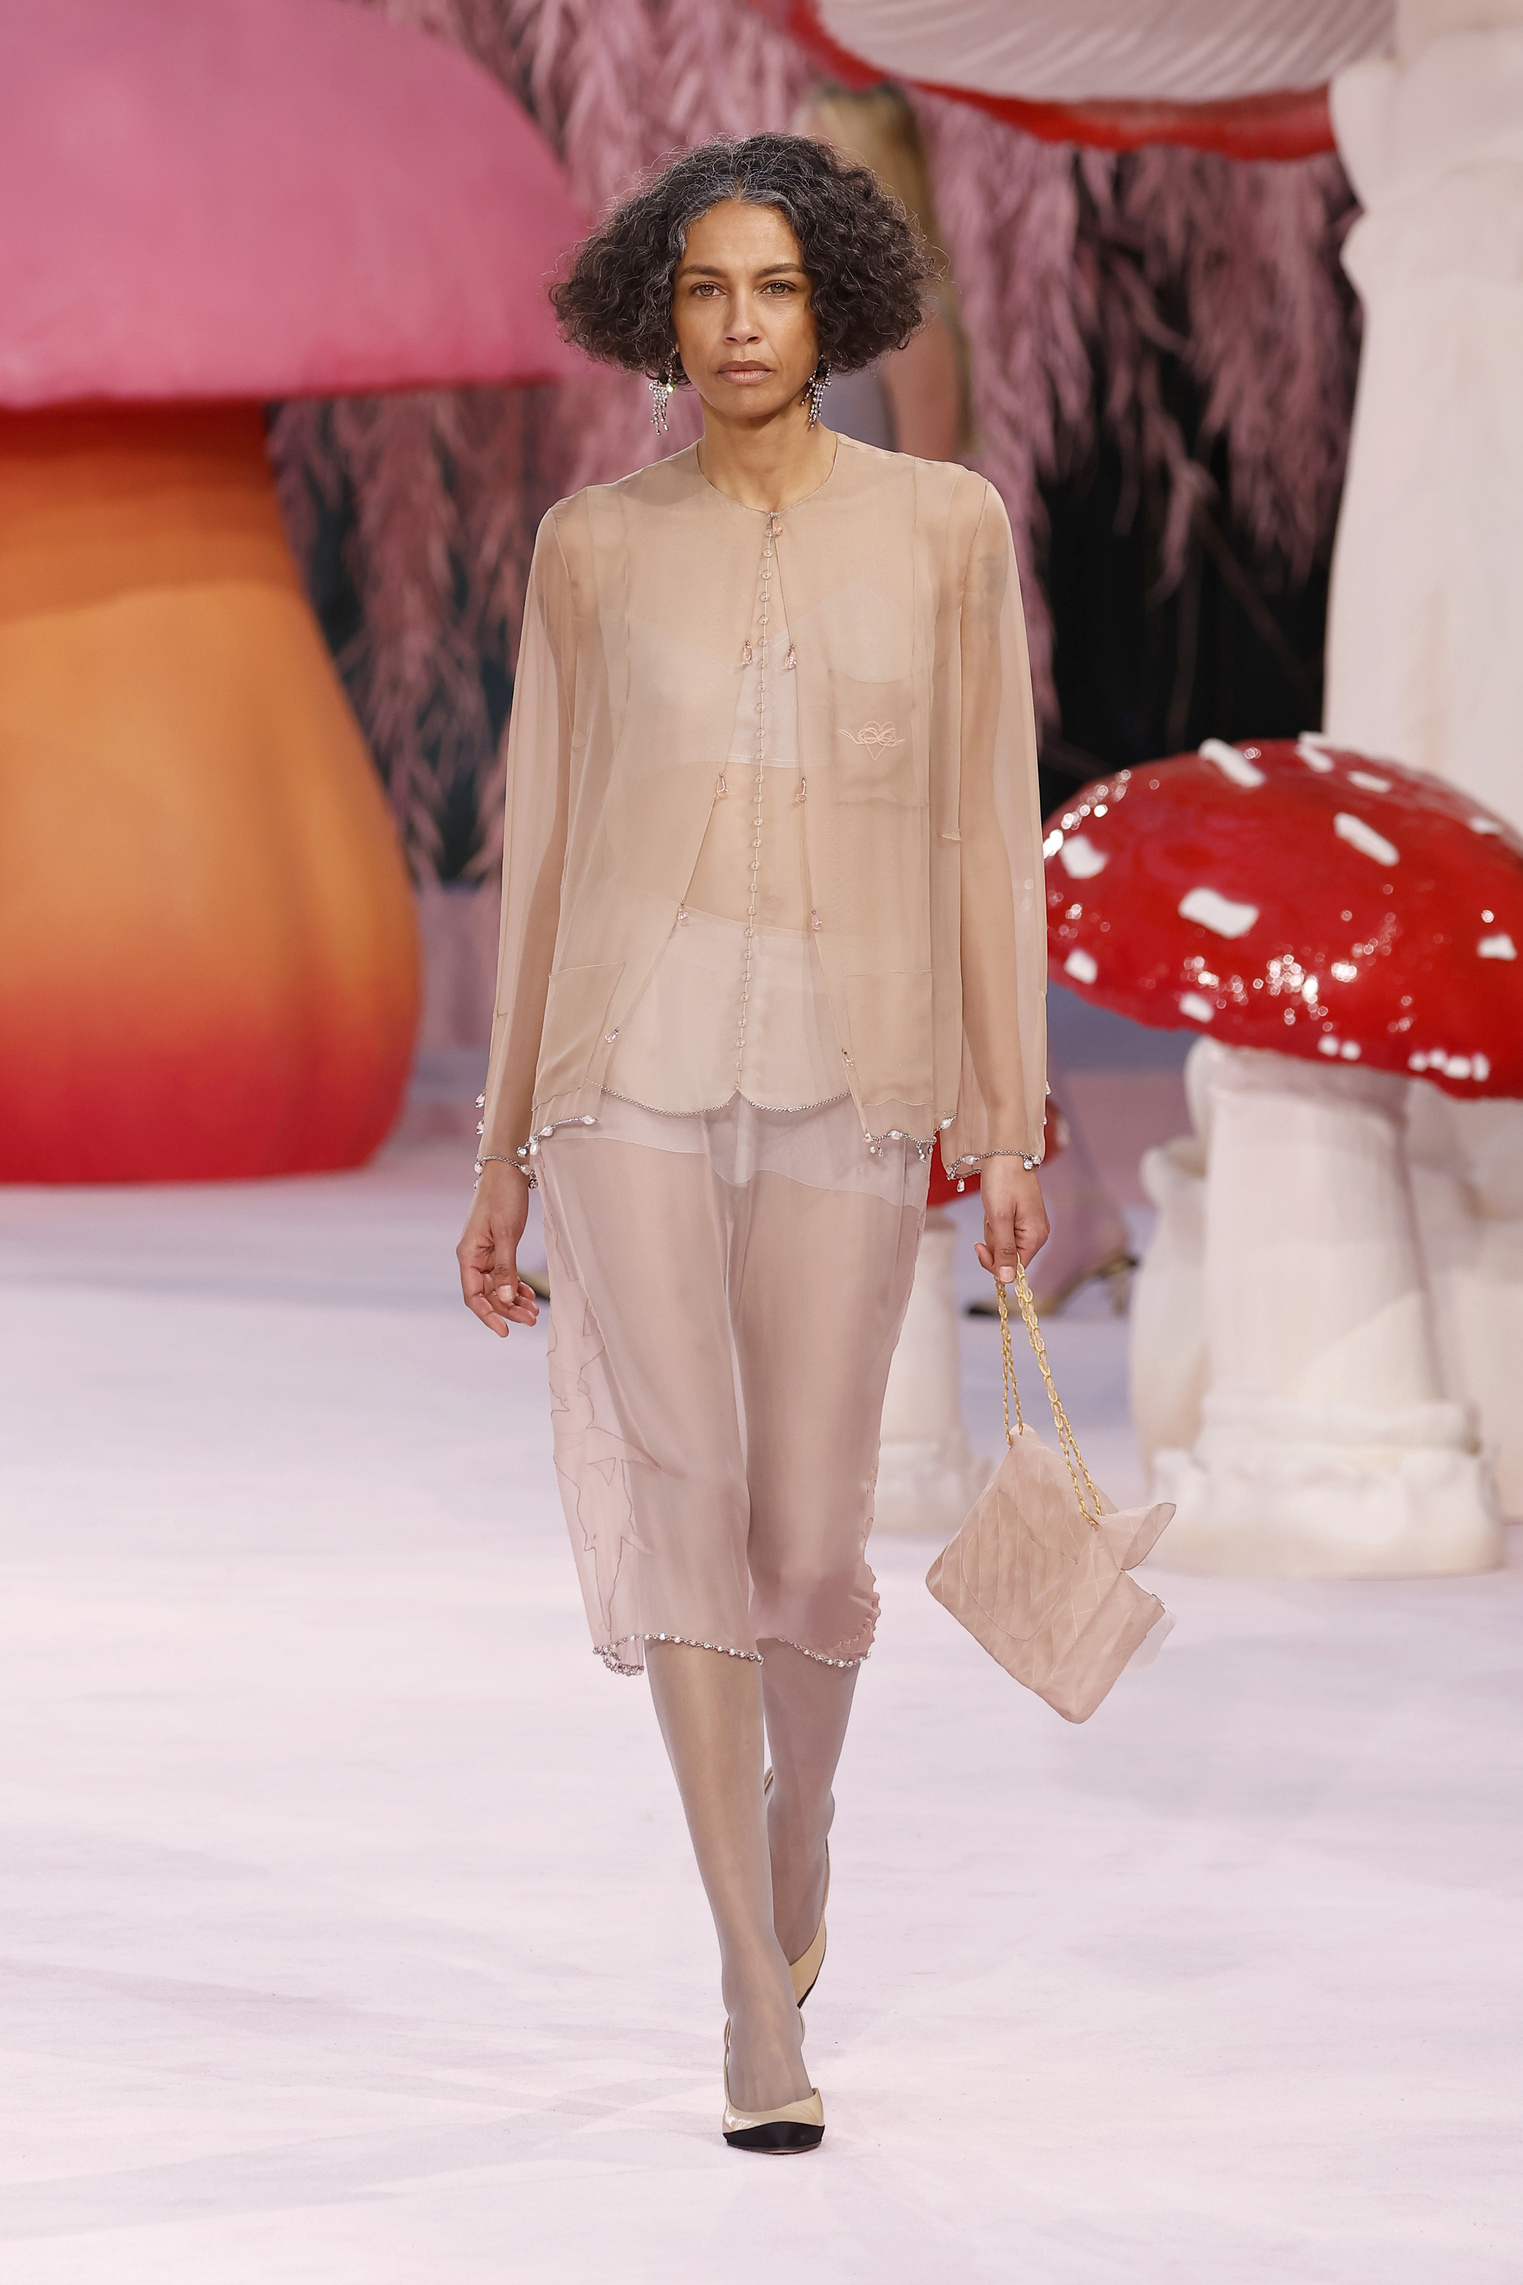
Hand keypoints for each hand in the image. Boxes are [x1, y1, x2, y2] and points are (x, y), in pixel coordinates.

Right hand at [457, 1161, 539, 1336]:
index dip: (488, 1315)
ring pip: (497, 1286)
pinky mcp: (497, 1248)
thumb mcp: (507, 1233)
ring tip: (534, 1312)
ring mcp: (484, 1254)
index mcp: (468, 1255)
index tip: (505, 1331)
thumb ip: (506, 1267)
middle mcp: (473, 1257)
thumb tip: (507, 1298)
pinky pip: (504, 1275)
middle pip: (487, 1294)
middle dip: (508, 1310)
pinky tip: (529, 1295)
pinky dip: (516, 1286)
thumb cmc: (503, 1197)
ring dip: (514, 1300)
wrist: (506, 1170)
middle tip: (531, 1320)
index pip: (474, 1295)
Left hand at [973, 1157, 1048, 1284]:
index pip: (1014, 1269)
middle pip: (1007, 1256)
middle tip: (991, 1217)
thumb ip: (1003, 1250)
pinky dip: (995, 1222)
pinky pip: (1004, 1230)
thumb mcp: (999, 1218)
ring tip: (994, 1208)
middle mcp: (1038, 1235)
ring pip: (1003, 1243)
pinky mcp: (1023, 1218)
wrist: (1005, 1151)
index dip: (993, 1262)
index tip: (978, 1246)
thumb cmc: (1003, 1181)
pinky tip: (996, 1206)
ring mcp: (1031, 1226)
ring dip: (992, 1229)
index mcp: (1036, 1237)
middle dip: (993, 1240)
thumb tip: (1007, 1280)